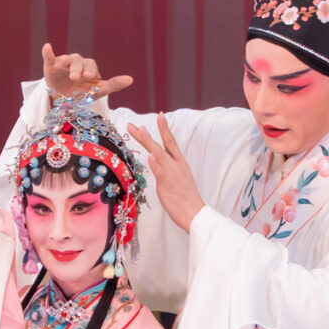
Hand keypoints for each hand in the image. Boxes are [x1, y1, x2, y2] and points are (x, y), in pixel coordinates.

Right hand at [41, 42, 131, 103]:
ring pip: (65, 59)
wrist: (63, 100)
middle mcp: (76, 63)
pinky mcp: (51, 66)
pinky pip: (49, 57)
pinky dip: (47, 52)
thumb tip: (131, 79)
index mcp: (88, 68)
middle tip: (77, 77)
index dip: (91, 70)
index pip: (91, 65)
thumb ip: (113, 84)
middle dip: (78, 69)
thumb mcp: (98, 91)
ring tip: (65, 64)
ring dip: (65, 62)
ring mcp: (63, 64)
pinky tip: (47, 47)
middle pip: (78, 62)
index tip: (91, 77)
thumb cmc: (82, 93)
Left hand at [130, 115, 204, 231]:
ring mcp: (172, 173)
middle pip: (161, 144)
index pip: (171, 142)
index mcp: (180, 163)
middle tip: (133, 124)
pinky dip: (155, 163)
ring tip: (140, 130)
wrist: (195, 213)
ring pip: (158, 154)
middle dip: (146, 133)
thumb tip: (155, 162)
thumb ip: (165, 169)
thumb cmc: (186, 199)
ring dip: (148, 141)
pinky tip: (150, 155)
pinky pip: (160, 172)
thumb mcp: (177, 180)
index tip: (160, 115)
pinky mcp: (168, 184)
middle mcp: (176, 165)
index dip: (165, 128)